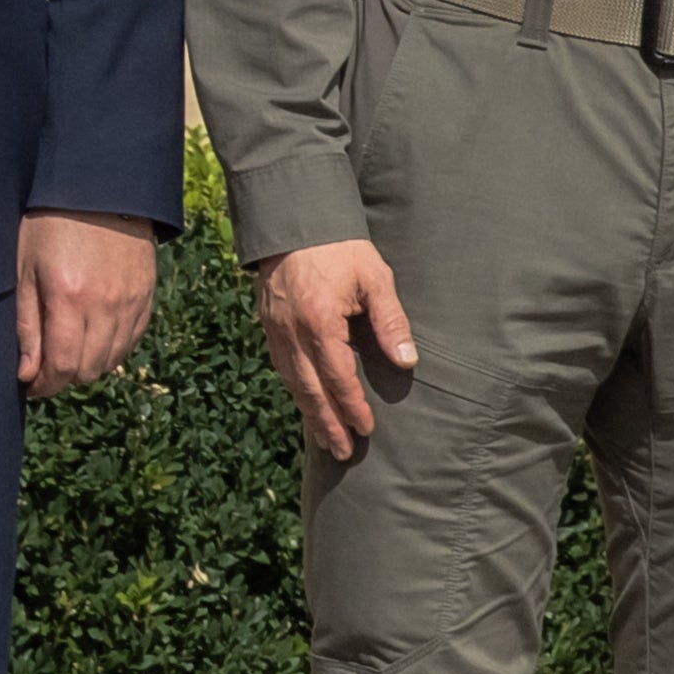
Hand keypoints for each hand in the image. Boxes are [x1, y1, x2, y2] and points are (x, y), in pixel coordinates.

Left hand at [15, 210, 160, 396]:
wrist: (98, 189)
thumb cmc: (49, 224)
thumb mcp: (25, 268)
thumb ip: (27, 323)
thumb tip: (27, 372)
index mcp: (69, 298)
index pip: (62, 365)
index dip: (45, 385)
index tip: (31, 385)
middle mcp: (106, 306)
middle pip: (89, 369)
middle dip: (64, 377)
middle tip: (45, 368)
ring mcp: (131, 303)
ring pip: (112, 360)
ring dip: (88, 366)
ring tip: (67, 352)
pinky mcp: (147, 297)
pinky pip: (131, 341)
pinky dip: (111, 349)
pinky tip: (93, 339)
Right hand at [255, 237, 415, 460]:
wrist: (294, 221)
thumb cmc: (340, 249)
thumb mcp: (375, 279)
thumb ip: (391, 322)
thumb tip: (406, 362)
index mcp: (320, 320)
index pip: (338, 376)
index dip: (352, 405)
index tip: (366, 429)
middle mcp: (292, 330)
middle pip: (310, 388)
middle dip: (328, 422)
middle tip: (344, 451)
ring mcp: (275, 328)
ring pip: (291, 381)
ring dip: (309, 412)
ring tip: (326, 438)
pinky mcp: (267, 323)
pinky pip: (281, 365)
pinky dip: (294, 389)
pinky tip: (306, 402)